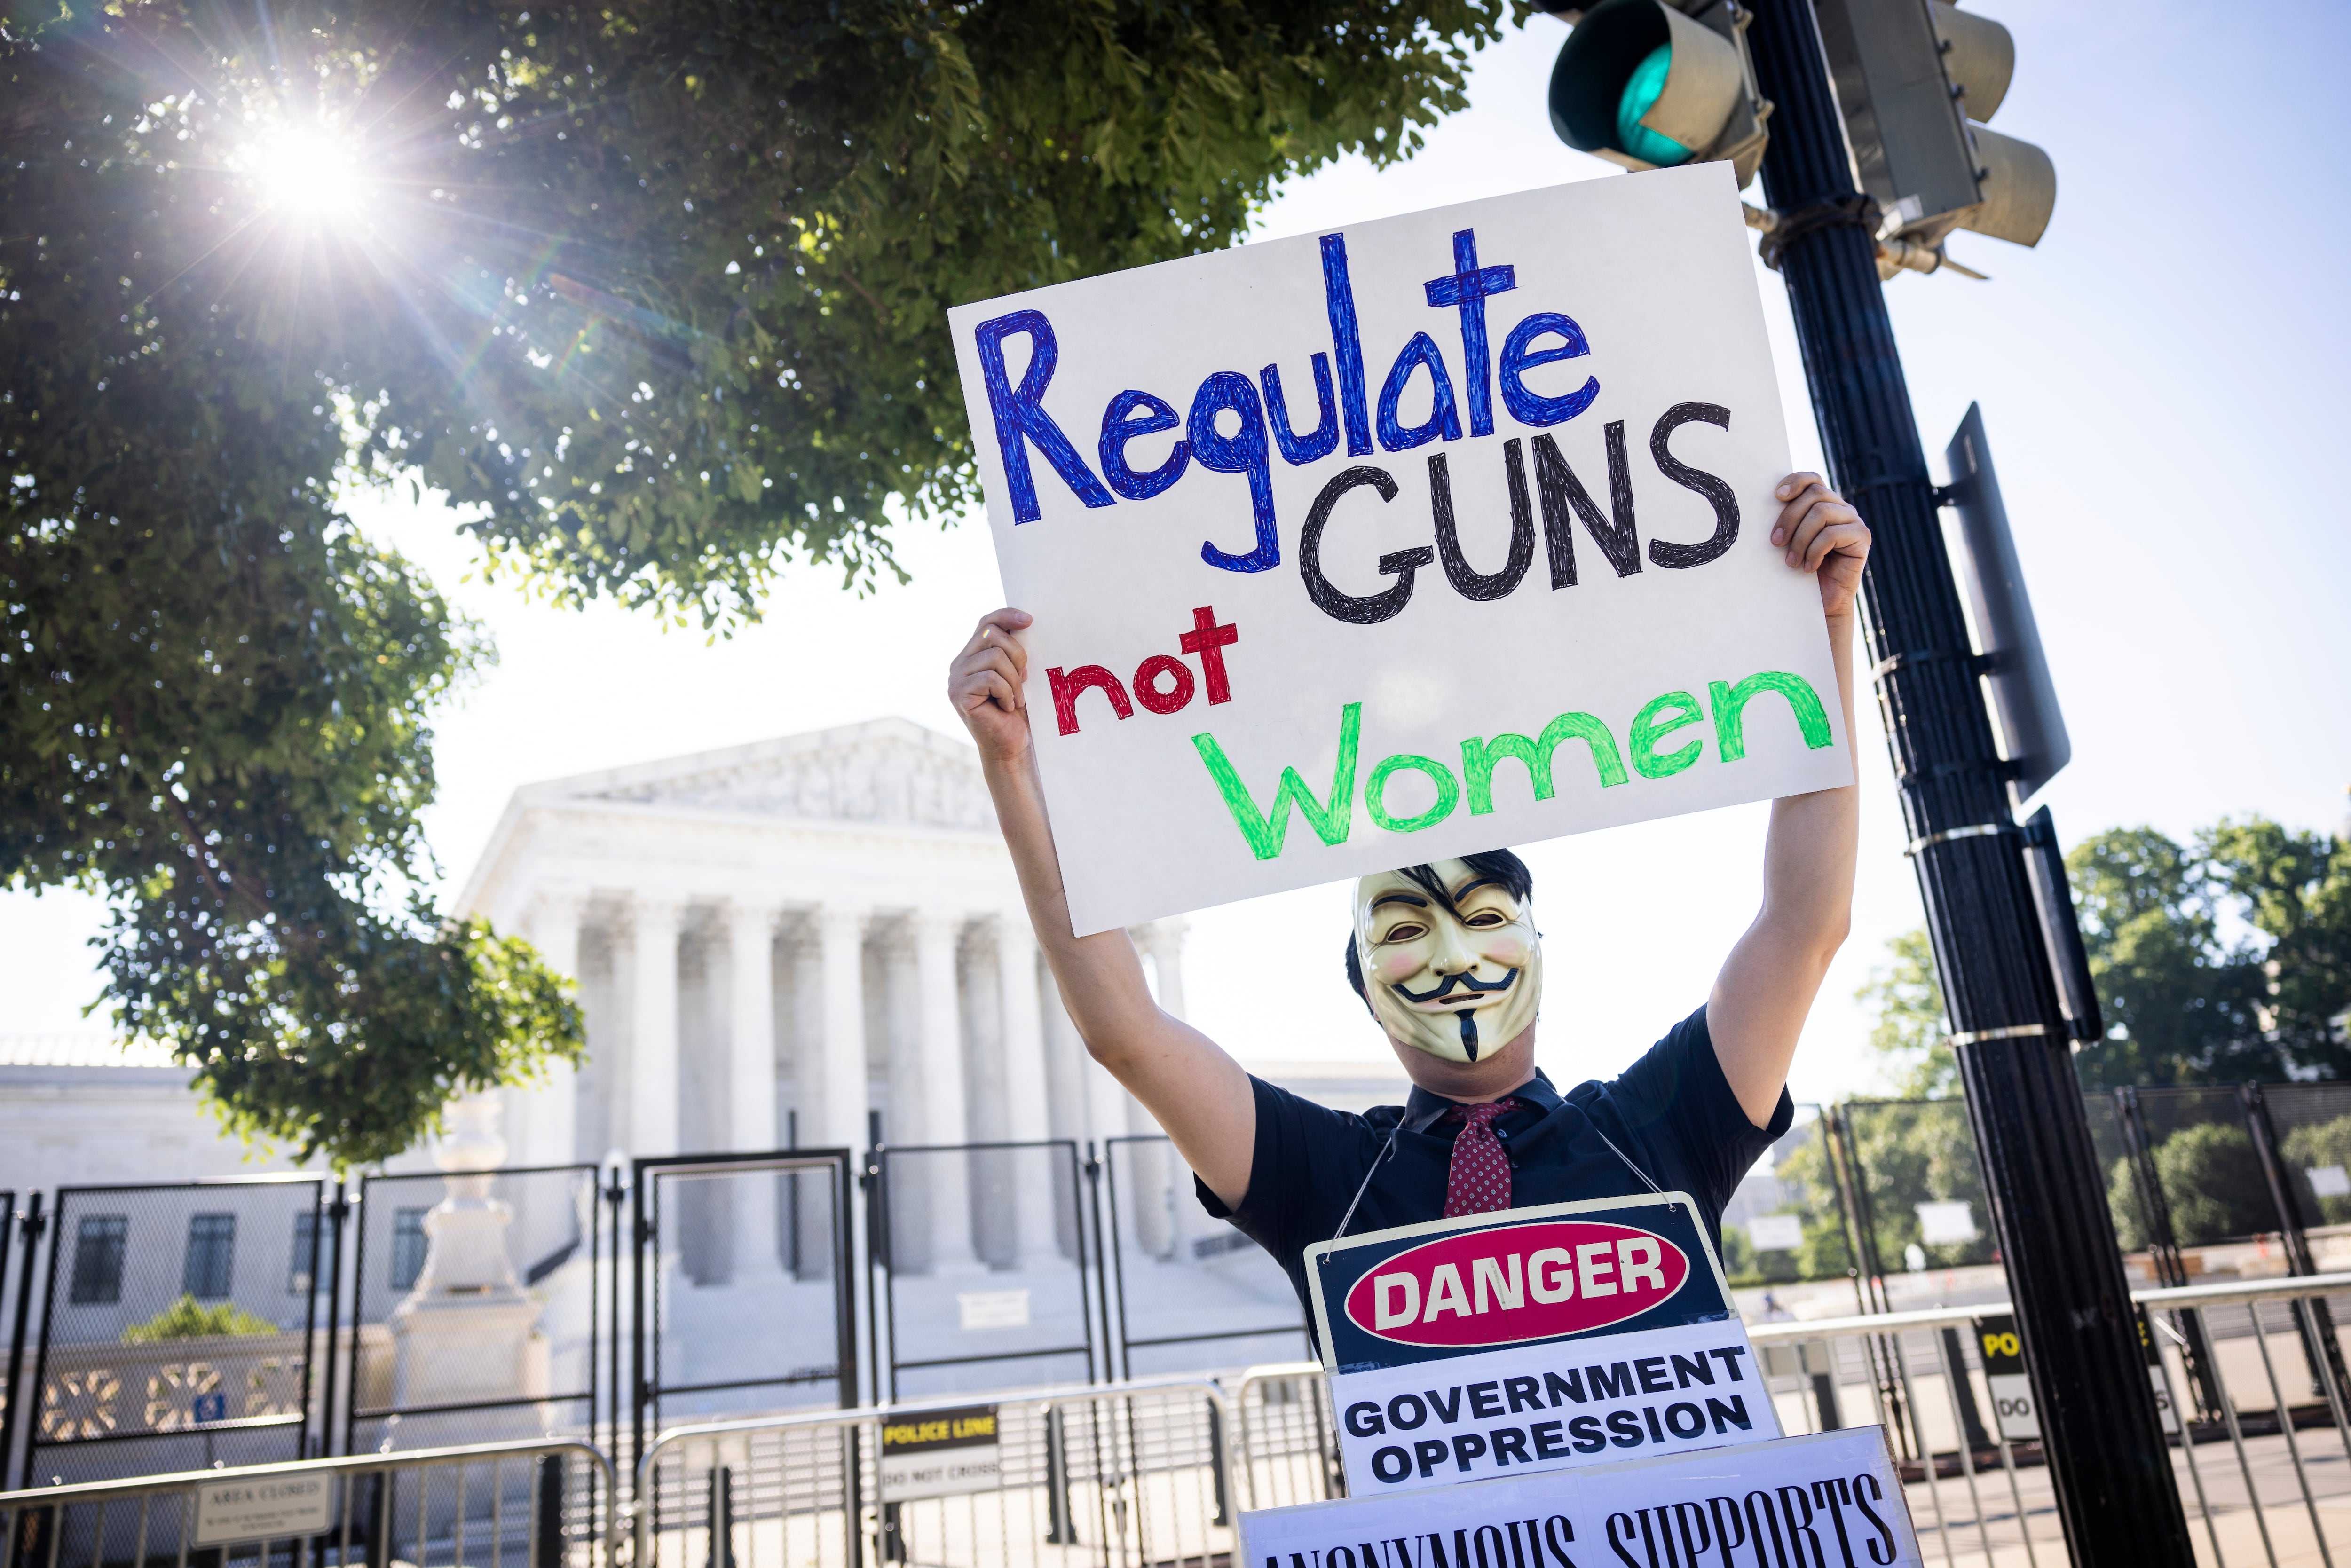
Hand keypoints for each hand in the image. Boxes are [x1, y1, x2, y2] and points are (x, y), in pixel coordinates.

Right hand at [950, 608, 1034, 766]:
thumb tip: (1024, 622)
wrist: (1010, 746)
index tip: (1029, 620)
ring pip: (995, 657)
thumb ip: (1012, 651)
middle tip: (1024, 680)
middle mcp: (959, 664)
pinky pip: (991, 678)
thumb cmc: (1017, 711)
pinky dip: (1007, 693)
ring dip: (1014, 680)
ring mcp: (956, 679)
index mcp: (972, 656)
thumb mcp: (1018, 674)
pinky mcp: (958, 694)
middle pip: (992, 635)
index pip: (986, 623)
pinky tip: (1007, 707)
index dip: (1006, 615)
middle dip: (1017, 655)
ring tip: (1015, 699)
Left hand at [1771, 472, 1870, 620]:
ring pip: (1821, 513)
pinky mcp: (1862, 537)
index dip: (1795, 481)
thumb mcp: (1790, 540)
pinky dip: (1815, 551)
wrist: (1822, 602)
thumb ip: (1787, 519)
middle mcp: (1842, 508)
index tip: (1776, 496)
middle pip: (1814, 495)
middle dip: (1789, 518)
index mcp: (1824, 503)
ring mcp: (1854, 521)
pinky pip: (1832, 534)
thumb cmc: (1800, 570)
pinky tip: (1809, 567)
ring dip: (1800, 539)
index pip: (1812, 479)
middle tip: (1775, 543)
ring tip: (1791, 562)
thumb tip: (1762, 504)